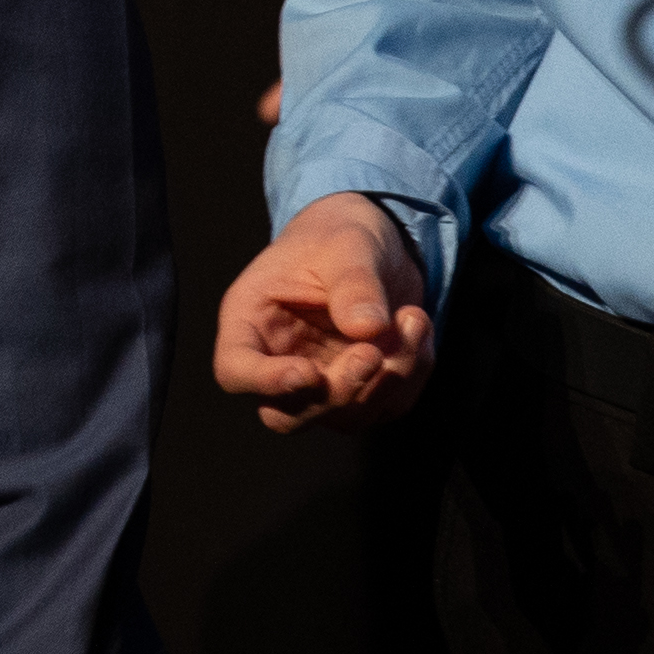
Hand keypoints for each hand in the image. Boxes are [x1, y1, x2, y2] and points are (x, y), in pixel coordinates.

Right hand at [213, 193, 434, 431]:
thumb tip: (367, 328)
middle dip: (338, 392)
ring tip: (413, 320)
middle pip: (288, 413)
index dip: (266, 382)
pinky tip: (418, 330)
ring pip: (344, 416)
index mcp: (250, 319)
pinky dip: (411, 375)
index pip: (235, 369)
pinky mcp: (360, 392)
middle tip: (374, 353)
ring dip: (389, 378)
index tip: (309, 372)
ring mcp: (319, 386)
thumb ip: (354, 283)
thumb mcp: (346, 244)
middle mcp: (277, 361)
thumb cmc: (339, 237)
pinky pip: (387, 406)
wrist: (373, 245)